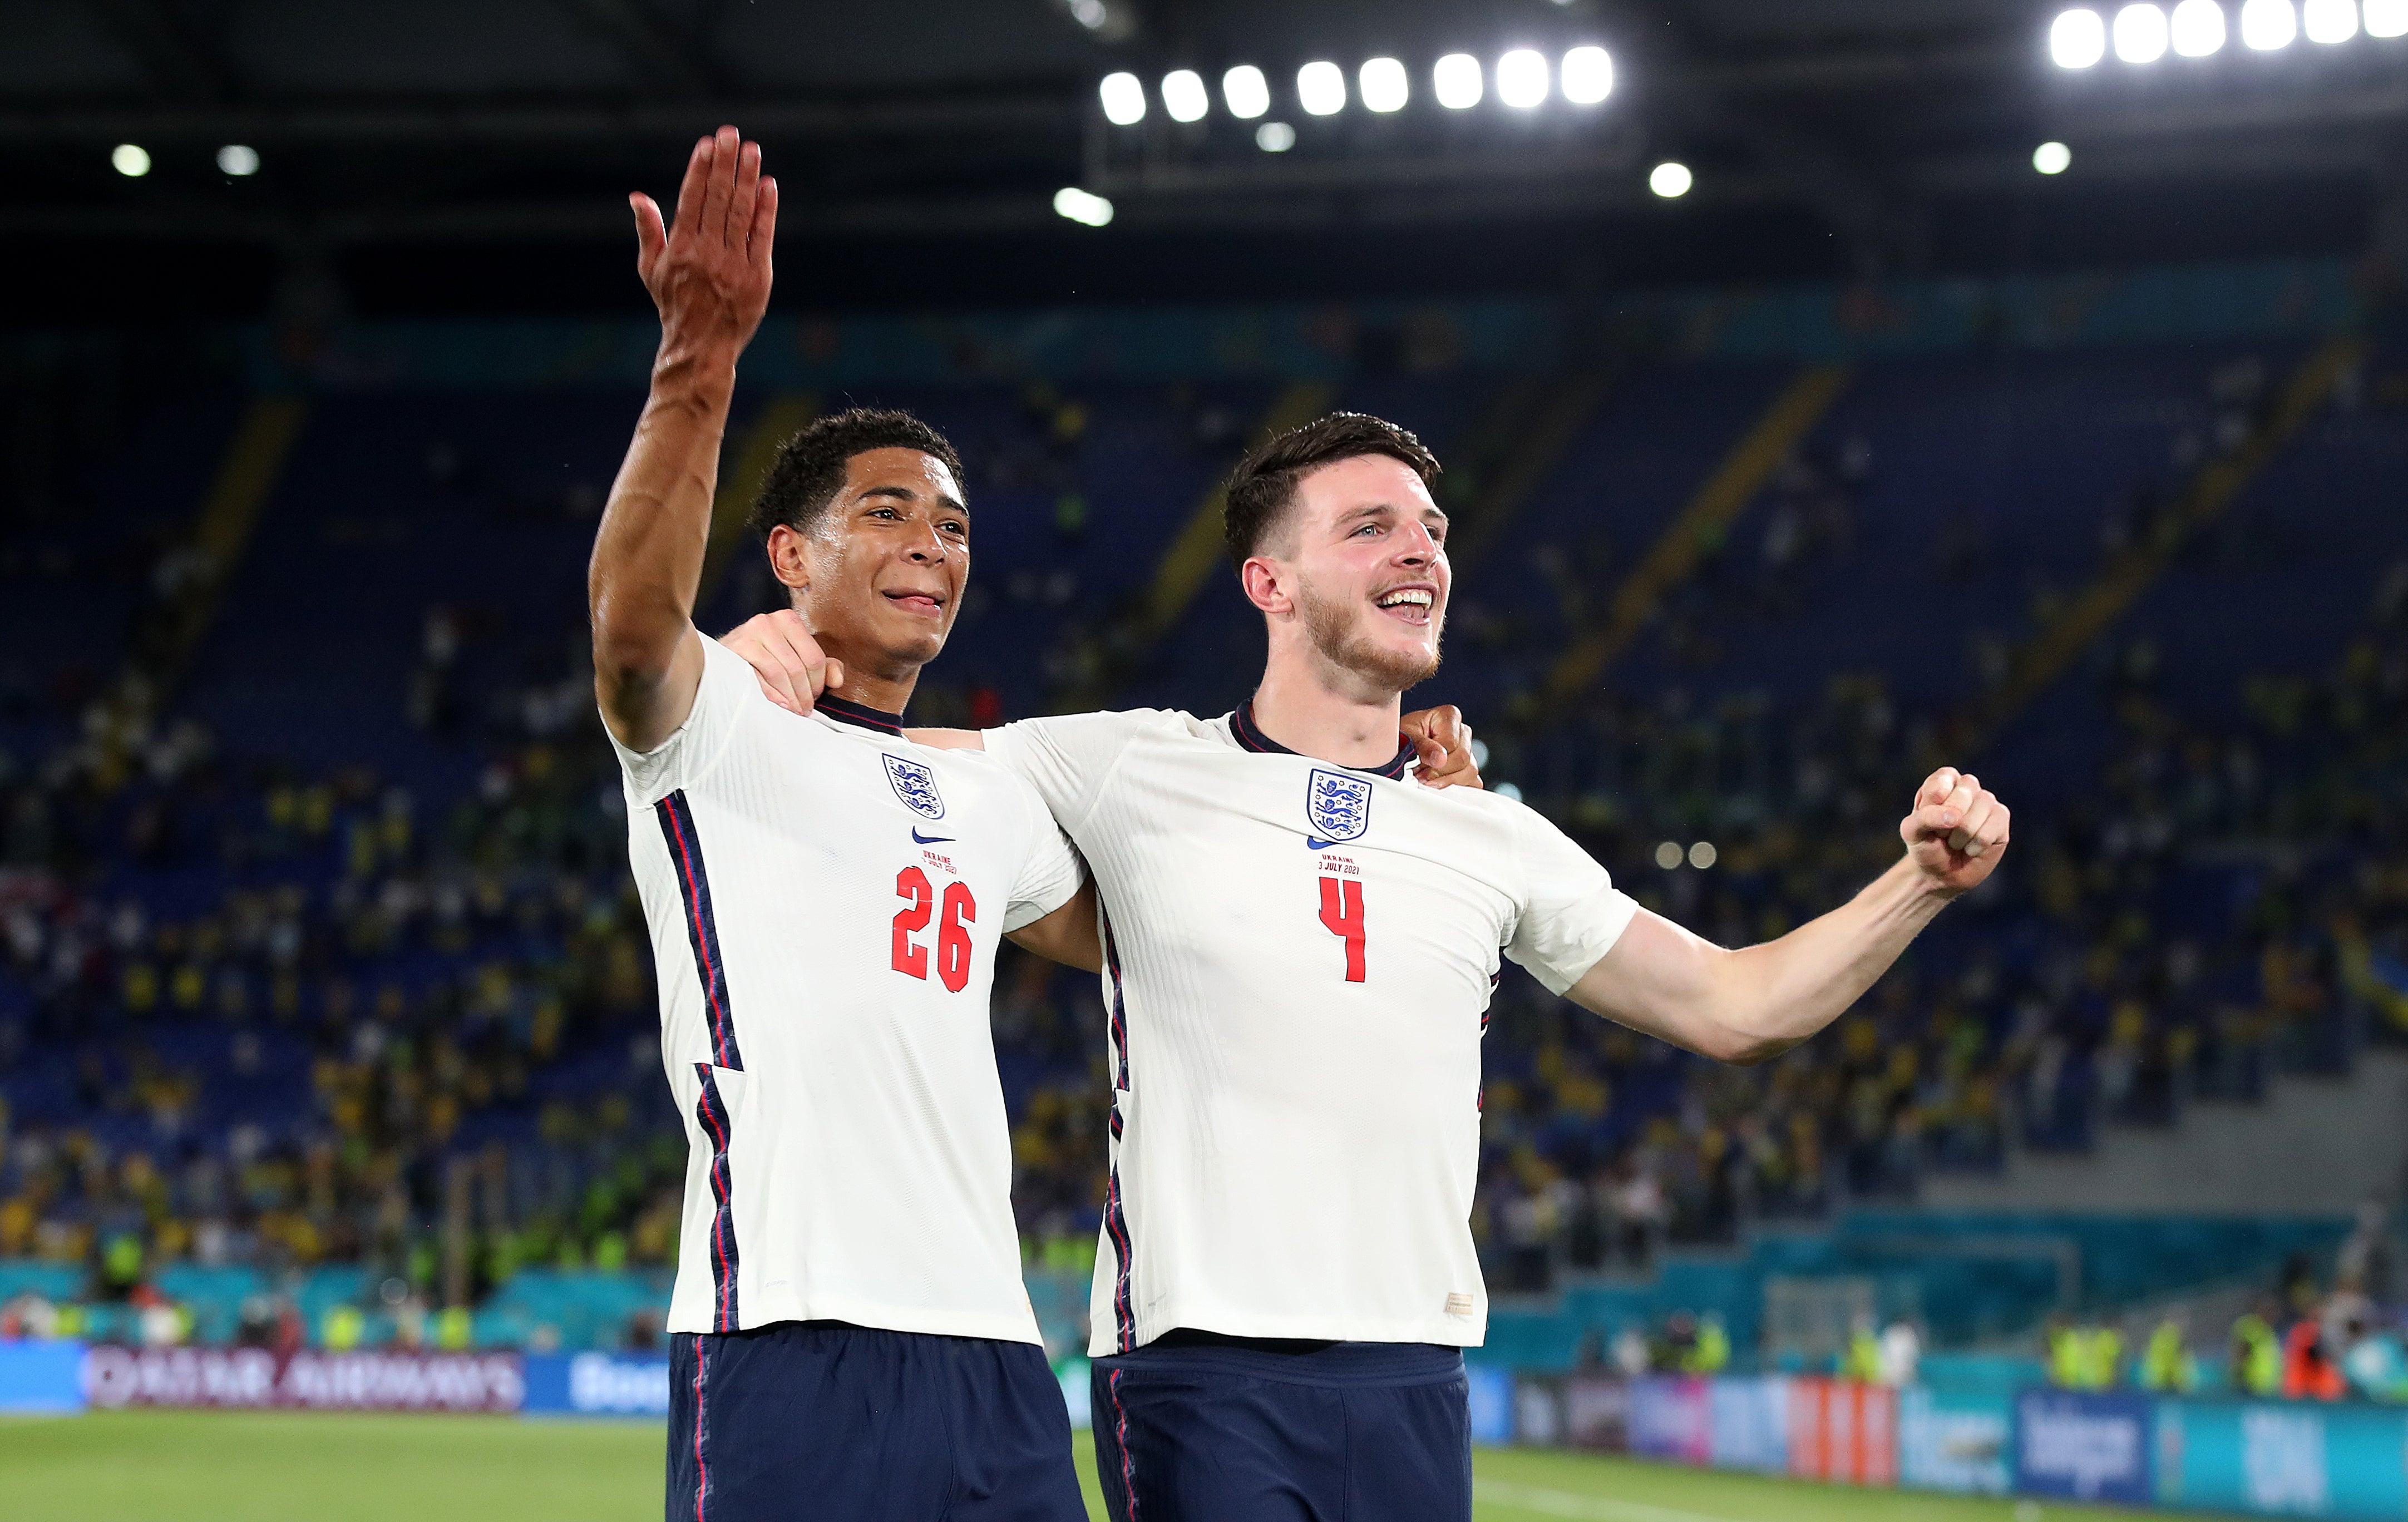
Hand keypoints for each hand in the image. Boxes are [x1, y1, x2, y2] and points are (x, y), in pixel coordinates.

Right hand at [631, 126, 775, 360]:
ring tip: (752, 150)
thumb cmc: (673, 304)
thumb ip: (648, 230)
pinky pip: (762, 236)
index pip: (691, 199)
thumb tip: (637, 196)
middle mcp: (707, 254)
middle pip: (717, 199)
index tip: (708, 143)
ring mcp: (734, 265)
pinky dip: (766, 209)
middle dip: (725, 164)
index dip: (700, 169)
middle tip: (732, 134)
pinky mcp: (757, 277)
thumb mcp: (650, 269)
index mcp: (680, 248)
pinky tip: (768, 185)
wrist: (701, 346)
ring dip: (747, 178)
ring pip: (741, 212)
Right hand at [724, 610, 842, 715]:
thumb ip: (823, 667)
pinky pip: (763, 678)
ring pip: (782, 673)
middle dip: (806, 694)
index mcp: (789, 619)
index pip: (815, 657)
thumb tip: (837, 680)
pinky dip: (775, 696)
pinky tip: (781, 705)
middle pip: (799, 667)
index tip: (815, 696)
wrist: (721, 658)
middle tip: (805, 708)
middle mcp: (770, 621)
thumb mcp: (795, 657)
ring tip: (796, 710)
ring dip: (792, 698)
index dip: (819, 682)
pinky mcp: (737, 649)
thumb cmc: (762, 659)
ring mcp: (751, 633)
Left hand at [1402, 706, 1483, 789]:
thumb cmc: (1402, 736)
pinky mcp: (1468, 767)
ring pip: (1470, 771)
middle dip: (1439, 772)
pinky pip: (1472, 782)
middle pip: (1462, 758)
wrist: (1399, 745)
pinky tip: (1439, 785)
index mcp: (1449, 716)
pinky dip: (1456, 787)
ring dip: (1446, 781)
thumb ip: (1422, 746)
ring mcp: (1467, 749)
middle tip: (1420, 776)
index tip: (1418, 768)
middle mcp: (1462, 731)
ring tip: (1427, 780)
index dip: (1434, 759)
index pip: (1451, 743)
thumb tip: (1440, 759)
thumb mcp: (1406, 736)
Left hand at [1901, 767, 2009, 896]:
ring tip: (1956, 842)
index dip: (1932, 808)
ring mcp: (1987, 801)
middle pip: (1962, 797)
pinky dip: (1974, 847)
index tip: (1926, 821)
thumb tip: (1955, 816)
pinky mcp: (2001, 818)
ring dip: (1960, 838)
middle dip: (1947, 824)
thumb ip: (1925, 817)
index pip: (1940, 784)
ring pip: (1976, 816)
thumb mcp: (1912, 831)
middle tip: (1942, 834)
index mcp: (1944, 780)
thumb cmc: (1926, 845)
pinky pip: (1988, 833)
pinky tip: (1971, 848)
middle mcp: (1967, 786)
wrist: (1941, 872)